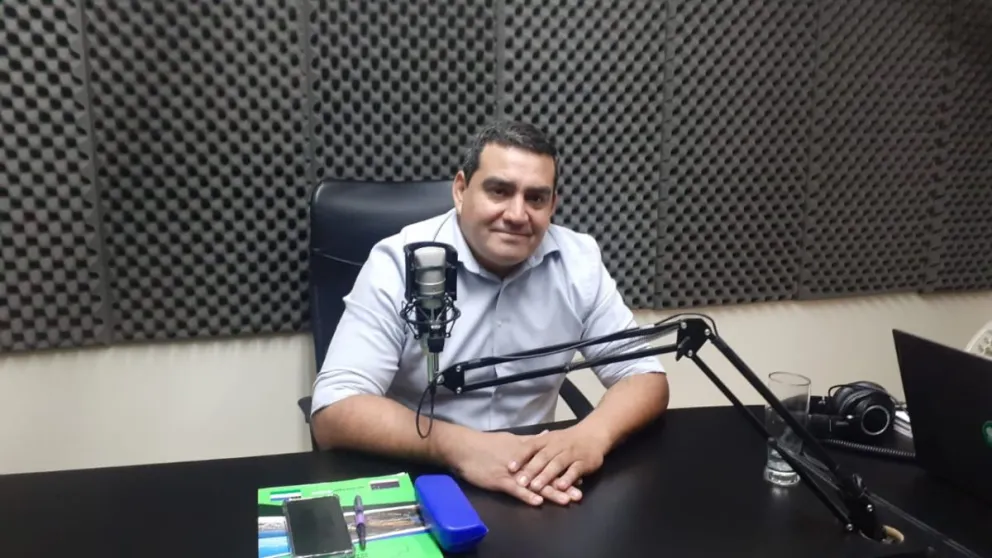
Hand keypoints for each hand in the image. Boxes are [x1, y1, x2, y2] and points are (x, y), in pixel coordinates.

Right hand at [444, 430, 575, 506]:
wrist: (464, 446)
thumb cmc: (486, 443)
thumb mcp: (511, 438)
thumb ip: (530, 440)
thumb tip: (547, 436)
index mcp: (525, 451)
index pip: (548, 461)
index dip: (564, 469)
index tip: (580, 476)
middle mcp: (522, 461)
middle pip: (546, 474)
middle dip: (563, 483)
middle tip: (579, 492)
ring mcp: (511, 472)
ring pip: (534, 483)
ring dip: (551, 492)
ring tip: (566, 499)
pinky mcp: (499, 480)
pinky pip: (515, 489)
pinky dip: (526, 495)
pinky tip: (538, 501)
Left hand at [509, 424, 610, 499]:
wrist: (593, 434)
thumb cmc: (567, 440)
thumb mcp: (549, 439)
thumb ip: (534, 448)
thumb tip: (514, 459)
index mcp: (547, 440)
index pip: (531, 446)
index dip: (520, 457)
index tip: (509, 468)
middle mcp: (558, 445)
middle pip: (543, 457)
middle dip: (531, 470)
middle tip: (520, 482)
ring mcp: (571, 453)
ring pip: (557, 464)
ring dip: (546, 476)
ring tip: (536, 487)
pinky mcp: (584, 462)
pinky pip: (575, 470)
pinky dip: (568, 478)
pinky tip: (561, 487)